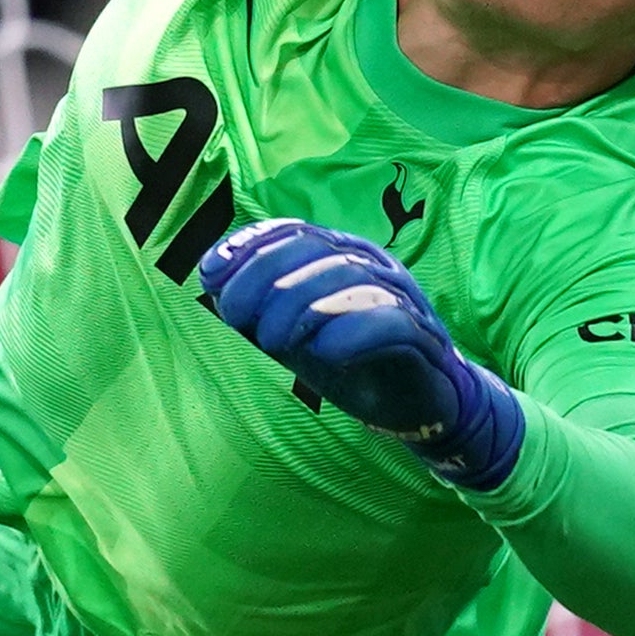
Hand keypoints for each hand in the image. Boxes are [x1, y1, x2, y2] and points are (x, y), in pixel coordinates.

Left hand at [195, 218, 527, 493]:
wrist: (416, 403)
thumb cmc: (348, 358)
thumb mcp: (292, 329)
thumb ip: (258, 304)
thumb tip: (211, 274)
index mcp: (342, 253)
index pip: (293, 232)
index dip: (248, 248)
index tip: (211, 277)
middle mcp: (373, 264)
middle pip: (317, 250)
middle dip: (266, 278)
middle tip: (236, 318)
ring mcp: (402, 297)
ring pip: (351, 279)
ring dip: (302, 306)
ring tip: (270, 342)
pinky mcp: (423, 337)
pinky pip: (392, 322)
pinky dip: (354, 332)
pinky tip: (324, 352)